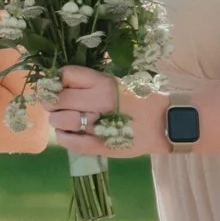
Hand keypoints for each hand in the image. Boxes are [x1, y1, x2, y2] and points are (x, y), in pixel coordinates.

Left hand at [48, 64, 169, 157]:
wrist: (167, 122)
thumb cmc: (139, 99)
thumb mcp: (117, 81)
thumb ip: (91, 82)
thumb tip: (60, 82)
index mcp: (103, 82)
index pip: (65, 75)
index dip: (57, 81)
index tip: (58, 86)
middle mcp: (99, 101)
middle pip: (57, 99)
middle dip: (51, 102)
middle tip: (56, 106)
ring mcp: (100, 124)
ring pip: (60, 121)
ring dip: (57, 120)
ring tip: (64, 120)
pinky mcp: (101, 145)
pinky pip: (70, 142)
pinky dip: (64, 137)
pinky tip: (68, 134)